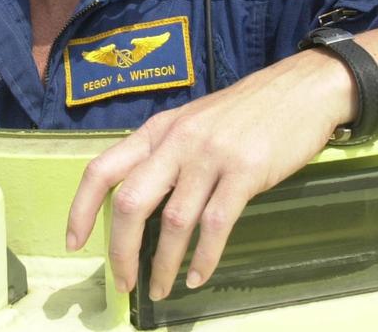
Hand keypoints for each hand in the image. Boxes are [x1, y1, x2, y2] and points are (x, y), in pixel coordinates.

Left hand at [64, 50, 353, 299]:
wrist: (302, 89)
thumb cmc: (247, 110)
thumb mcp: (193, 122)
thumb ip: (166, 155)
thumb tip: (142, 203)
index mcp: (158, 130)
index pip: (103, 168)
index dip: (82, 209)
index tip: (75, 243)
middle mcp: (177, 141)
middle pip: (131, 201)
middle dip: (122, 250)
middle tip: (124, 281)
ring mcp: (210, 155)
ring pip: (173, 221)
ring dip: (164, 263)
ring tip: (161, 288)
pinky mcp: (245, 171)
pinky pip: (215, 224)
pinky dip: (203, 257)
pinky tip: (198, 276)